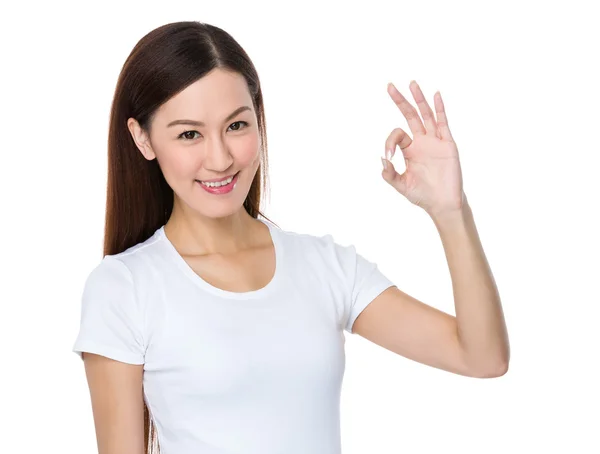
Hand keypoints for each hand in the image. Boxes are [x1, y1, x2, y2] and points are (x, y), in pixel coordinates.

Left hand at [381, 80, 465, 217]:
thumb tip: (382, 158)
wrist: (443, 204)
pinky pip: (443, 123)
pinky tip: (436, 95)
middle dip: (400, 101)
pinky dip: (440, 109)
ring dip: (419, 99)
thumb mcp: (401, 185)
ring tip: (411, 84)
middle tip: (389, 86)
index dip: (390, 141)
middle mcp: (422, 142)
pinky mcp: (447, 144)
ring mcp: (435, 141)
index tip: (389, 155)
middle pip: (410, 115)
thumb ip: (389, 174)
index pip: (397, 134)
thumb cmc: (422, 195)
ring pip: (426, 115)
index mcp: (410, 150)